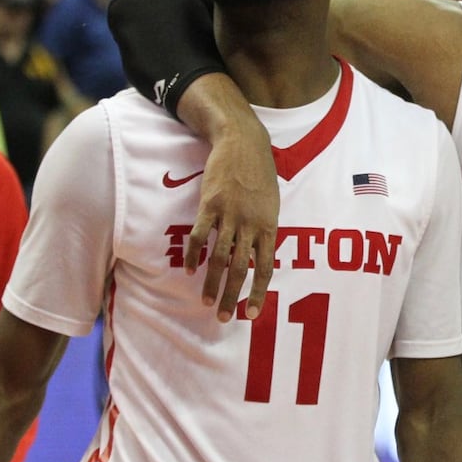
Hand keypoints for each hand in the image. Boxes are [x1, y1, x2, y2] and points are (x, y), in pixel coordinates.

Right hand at [187, 117, 278, 322]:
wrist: (243, 143)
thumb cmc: (260, 175)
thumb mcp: (272, 204)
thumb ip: (265, 231)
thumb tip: (260, 255)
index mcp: (270, 226)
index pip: (265, 268)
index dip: (258, 293)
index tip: (251, 314)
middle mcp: (251, 224)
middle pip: (240, 269)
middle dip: (231, 297)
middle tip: (223, 318)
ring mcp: (230, 215)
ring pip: (219, 258)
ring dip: (211, 283)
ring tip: (205, 301)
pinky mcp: (210, 204)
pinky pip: (199, 236)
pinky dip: (193, 255)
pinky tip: (189, 268)